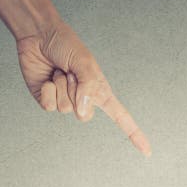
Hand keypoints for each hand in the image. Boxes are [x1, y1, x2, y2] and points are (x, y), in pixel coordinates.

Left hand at [16, 21, 150, 155]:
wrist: (39, 34)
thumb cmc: (66, 44)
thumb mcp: (85, 62)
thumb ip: (88, 87)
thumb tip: (83, 113)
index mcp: (100, 92)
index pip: (122, 117)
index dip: (135, 135)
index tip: (147, 151)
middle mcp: (84, 100)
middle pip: (85, 116)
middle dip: (76, 92)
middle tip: (70, 72)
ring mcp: (66, 102)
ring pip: (65, 109)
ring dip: (61, 86)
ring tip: (59, 71)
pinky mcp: (48, 101)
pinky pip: (49, 107)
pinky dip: (48, 91)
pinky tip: (47, 78)